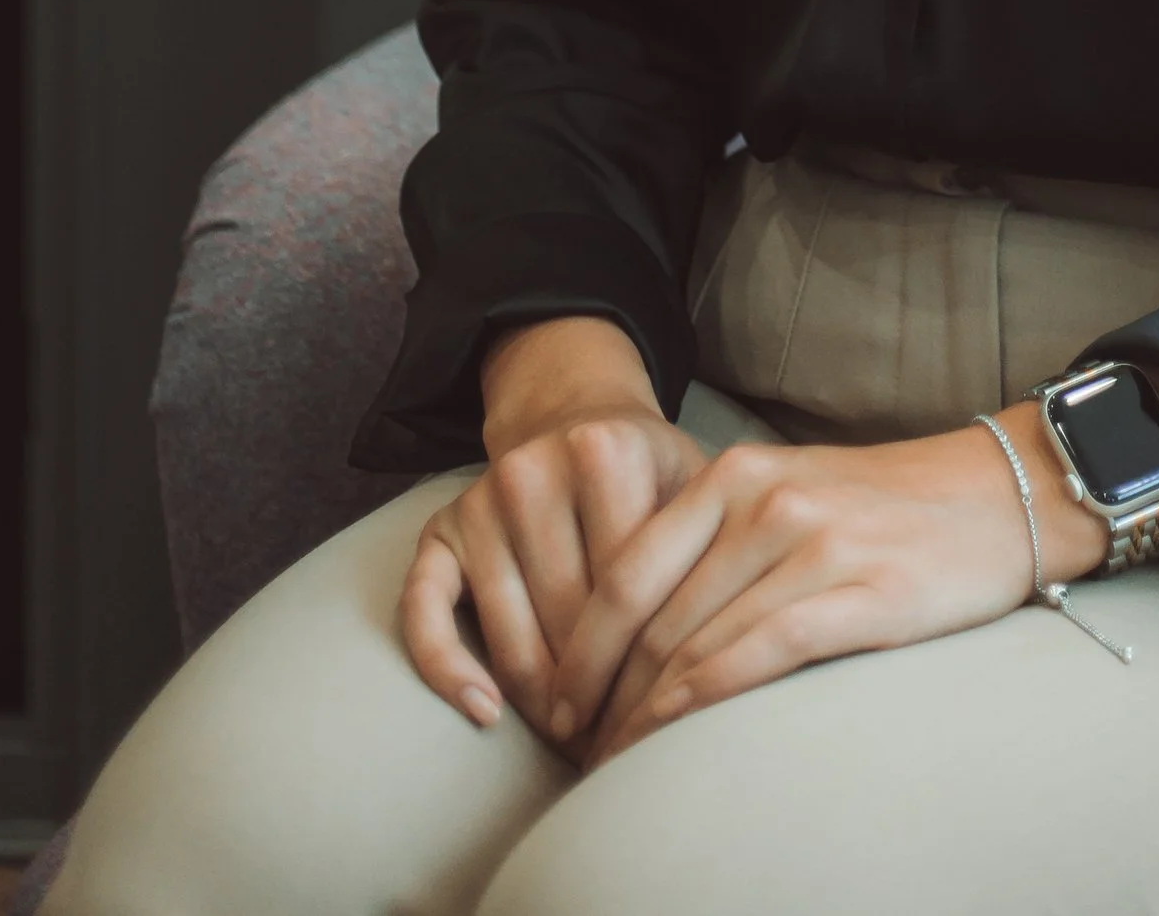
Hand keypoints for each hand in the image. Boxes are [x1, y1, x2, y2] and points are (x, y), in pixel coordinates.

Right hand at [399, 317, 709, 738]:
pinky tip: (484, 715)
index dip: (646, 666)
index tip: (662, 721)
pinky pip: (424, 612)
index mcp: (606, 453)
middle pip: (568, 618)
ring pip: (508, 631)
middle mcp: (534, 471)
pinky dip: (447, 670)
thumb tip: (734, 644)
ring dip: (539, 701)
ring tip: (576, 740)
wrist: (576, 415)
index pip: (629, 589)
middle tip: (621, 743)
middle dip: (596, 693)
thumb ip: (712, 543)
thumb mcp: (691, 481)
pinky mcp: (439, 529)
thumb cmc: (648, 472)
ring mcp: (481, 501)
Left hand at [549, 402, 1103, 762]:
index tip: (555, 702)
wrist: (995, 493)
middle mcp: (765, 500)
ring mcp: (813, 544)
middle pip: (651, 617)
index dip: (578, 646)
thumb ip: (712, 540)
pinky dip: (703, 699)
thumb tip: (633, 627)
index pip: (626, 570)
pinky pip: (760, 652)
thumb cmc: (882, 508)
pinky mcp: (861, 592)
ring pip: (697, 640)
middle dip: (602, 693)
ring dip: (643, 713)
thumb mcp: (785, 495)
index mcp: (735, 474)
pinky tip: (673, 732)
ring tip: (615, 761)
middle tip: (575, 748)